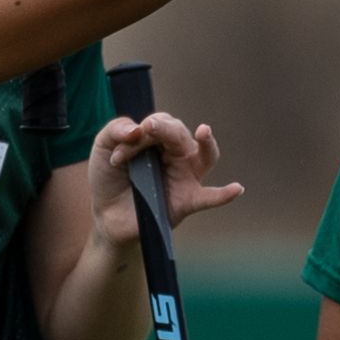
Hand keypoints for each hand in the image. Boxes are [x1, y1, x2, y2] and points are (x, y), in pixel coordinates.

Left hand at [89, 111, 242, 247]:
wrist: (106, 215)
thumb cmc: (110, 178)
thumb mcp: (103, 147)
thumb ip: (116, 129)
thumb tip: (138, 129)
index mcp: (159, 139)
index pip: (160, 123)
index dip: (142, 132)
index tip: (117, 154)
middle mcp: (176, 155)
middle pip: (180, 134)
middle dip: (162, 129)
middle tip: (147, 130)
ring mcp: (184, 177)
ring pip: (205, 157)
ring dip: (207, 144)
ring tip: (204, 132)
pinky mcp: (185, 202)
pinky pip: (209, 198)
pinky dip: (224, 194)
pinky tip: (236, 189)